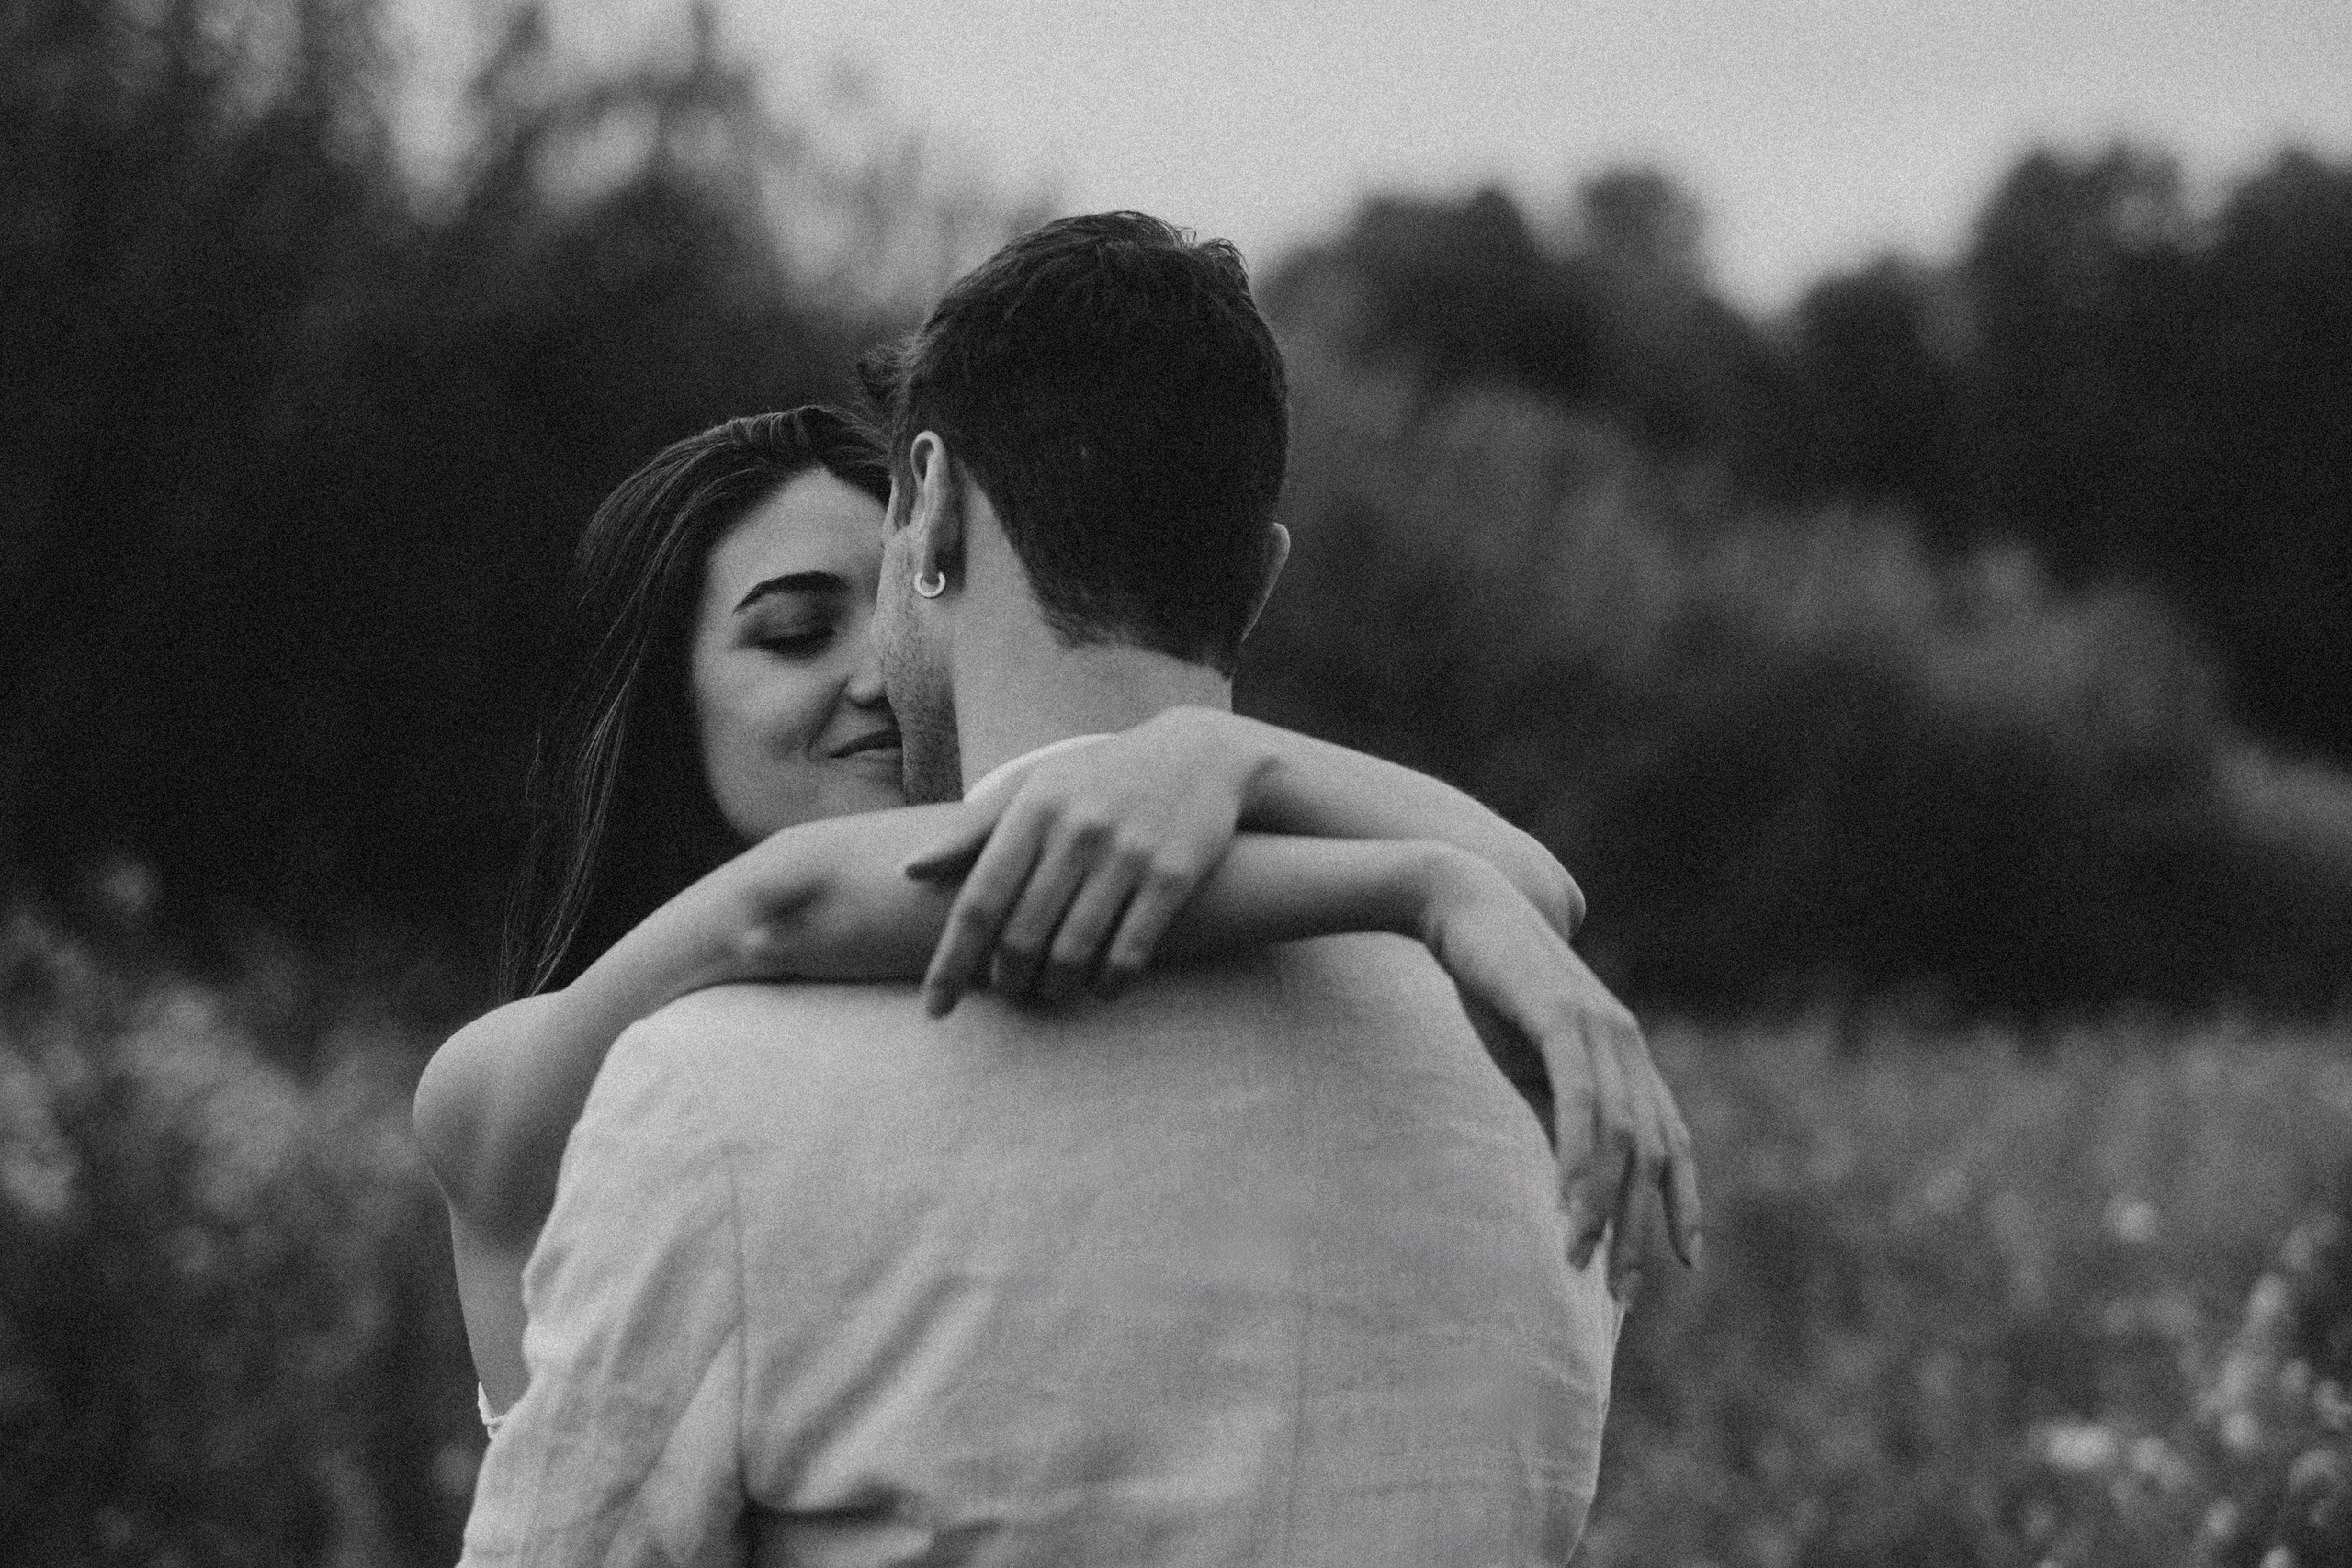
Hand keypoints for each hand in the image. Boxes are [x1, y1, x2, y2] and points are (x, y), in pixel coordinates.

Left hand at [901, 713, 1271, 1014]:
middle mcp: (1077, 830)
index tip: (935, 1008)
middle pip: (1022, 935)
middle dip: (1009, 978)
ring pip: (1074, 950)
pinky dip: (1109, 982)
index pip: (978, 901)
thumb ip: (972, 829)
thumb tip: (909, 870)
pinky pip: (1130, 951)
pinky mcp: (1174, 875)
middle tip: (1012, 988)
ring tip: (1053, 990)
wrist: (1200, 754)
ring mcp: (1128, 853)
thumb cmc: (1100, 778)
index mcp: (1033, 809)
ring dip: (1056, 986)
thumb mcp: (1035, 786)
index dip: (950, 962)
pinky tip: (1103, 987)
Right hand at [1418, 854, 1701, 1299]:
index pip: (1673, 1140)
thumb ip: (1556, 1105)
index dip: (1684, 1201)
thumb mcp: (1528, 1057)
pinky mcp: (1561, 1018)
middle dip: (1642, 1227)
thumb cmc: (1491, 983)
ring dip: (1602, 1207)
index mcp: (1626, 1053)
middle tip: (1622, 1292)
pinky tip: (1566, 1204)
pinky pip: (1580, 1103)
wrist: (1464, 905)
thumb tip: (1569, 1171)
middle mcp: (1627, 1043)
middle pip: (1653, 1153)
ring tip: (1580, 1261)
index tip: (1684, 1261)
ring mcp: (1599, 1029)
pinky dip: (1577, 1159)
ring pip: (1620, 1138)